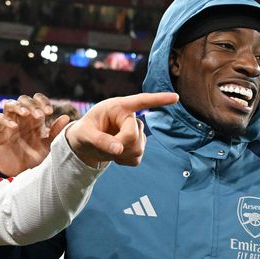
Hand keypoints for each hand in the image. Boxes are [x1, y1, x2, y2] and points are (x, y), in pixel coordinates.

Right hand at [0, 93, 69, 176]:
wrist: (20, 174)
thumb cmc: (35, 159)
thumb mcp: (48, 146)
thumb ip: (56, 132)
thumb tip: (66, 117)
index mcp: (34, 119)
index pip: (37, 100)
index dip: (42, 101)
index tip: (49, 111)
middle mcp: (21, 118)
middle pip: (23, 99)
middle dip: (32, 105)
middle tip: (39, 116)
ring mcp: (8, 124)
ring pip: (9, 104)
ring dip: (18, 106)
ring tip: (26, 114)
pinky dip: (5, 119)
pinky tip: (13, 127)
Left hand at [63, 91, 178, 167]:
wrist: (85, 143)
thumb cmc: (83, 132)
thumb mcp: (85, 135)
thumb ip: (100, 141)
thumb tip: (119, 150)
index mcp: (118, 107)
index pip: (141, 101)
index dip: (159, 100)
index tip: (176, 97)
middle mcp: (130, 117)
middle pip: (134, 136)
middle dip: (118, 146)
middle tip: (102, 147)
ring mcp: (137, 131)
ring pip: (138, 149)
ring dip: (120, 154)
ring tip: (107, 148)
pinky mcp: (138, 145)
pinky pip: (136, 159)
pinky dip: (123, 161)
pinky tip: (115, 154)